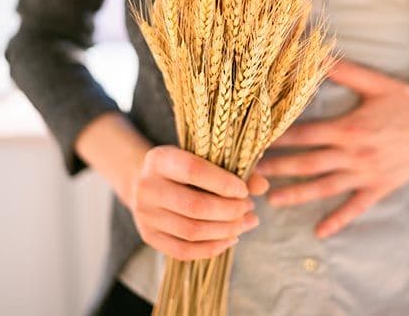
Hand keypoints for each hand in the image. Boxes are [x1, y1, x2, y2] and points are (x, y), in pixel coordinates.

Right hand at [129, 145, 268, 260]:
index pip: (193, 170)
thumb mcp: (204, 158)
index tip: (244, 190)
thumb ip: (234, 169)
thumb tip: (263, 186)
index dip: (223, 183)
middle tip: (250, 208)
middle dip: (230, 210)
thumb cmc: (185, 167)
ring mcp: (145, 215)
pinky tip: (231, 238)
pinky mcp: (149, 237)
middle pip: (194, 206)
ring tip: (247, 222)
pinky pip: (183, 251)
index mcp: (159, 159)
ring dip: (226, 230)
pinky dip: (212, 248)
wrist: (149, 182)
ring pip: (191, 231)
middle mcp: (147, 187)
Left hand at [256, 59, 408, 238]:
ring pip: (324, 188)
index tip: (255, 140)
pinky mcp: (379, 187)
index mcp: (350, 127)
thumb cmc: (407, 100)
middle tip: (249, 173)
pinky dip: (337, 220)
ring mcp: (367, 174)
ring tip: (270, 200)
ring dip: (296, 195)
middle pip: (308, 163)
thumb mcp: (375, 82)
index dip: (278, 138)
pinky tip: (319, 232)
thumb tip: (315, 52)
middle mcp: (355, 154)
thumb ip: (343, 70)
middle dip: (277, 168)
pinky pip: (355, 207)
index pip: (305, 134)